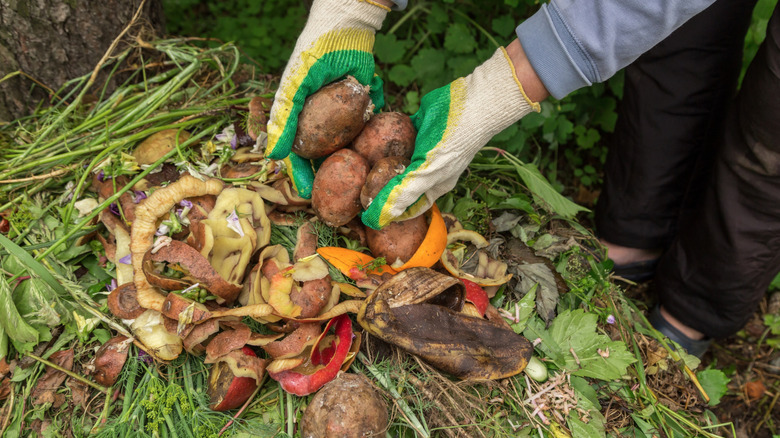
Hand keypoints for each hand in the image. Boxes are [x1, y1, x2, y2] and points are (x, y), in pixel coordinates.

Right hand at [265, 0, 388, 197]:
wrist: (347, 26)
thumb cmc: (314, 52)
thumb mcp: (296, 85)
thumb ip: (284, 118)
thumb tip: (273, 155)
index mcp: (298, 116)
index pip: (296, 153)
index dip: (300, 174)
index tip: (307, 194)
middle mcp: (319, 120)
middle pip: (322, 156)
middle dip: (329, 178)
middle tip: (337, 201)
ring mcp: (342, 116)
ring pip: (344, 149)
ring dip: (350, 169)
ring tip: (358, 190)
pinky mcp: (363, 109)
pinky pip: (365, 132)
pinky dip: (369, 146)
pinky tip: (376, 164)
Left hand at [361, 47, 540, 229]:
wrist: (473, 103)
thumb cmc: (454, 142)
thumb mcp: (428, 172)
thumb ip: (404, 193)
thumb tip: (381, 216)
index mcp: (433, 186)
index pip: (408, 207)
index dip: (389, 212)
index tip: (366, 213)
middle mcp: (427, 170)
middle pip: (398, 184)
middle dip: (379, 187)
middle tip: (354, 188)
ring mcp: (422, 149)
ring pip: (395, 160)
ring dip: (378, 161)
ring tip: (355, 165)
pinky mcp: (417, 128)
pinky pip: (396, 134)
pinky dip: (383, 135)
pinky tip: (366, 136)